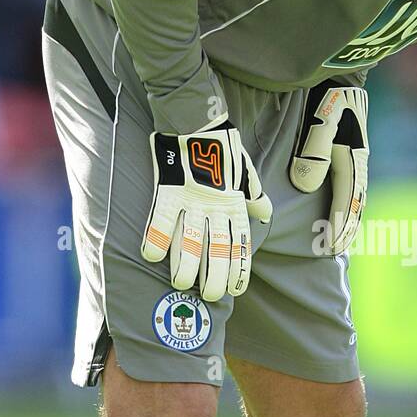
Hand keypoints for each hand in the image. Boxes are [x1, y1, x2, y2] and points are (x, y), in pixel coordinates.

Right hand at [141, 116, 271, 300]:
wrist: (198, 120)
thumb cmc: (223, 149)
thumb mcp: (245, 173)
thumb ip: (253, 197)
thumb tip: (265, 213)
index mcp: (234, 205)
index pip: (239, 244)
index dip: (238, 268)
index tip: (235, 290)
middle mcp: (215, 207)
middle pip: (216, 248)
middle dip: (214, 276)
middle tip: (209, 296)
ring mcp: (191, 200)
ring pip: (190, 240)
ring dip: (185, 265)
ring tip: (181, 283)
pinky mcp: (169, 191)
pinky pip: (161, 218)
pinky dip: (156, 237)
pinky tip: (151, 256)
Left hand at [289, 81, 367, 254]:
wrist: (339, 68)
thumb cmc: (327, 93)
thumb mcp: (322, 118)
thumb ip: (314, 150)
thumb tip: (306, 185)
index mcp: (352, 157)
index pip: (347, 199)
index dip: (340, 223)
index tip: (332, 246)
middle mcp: (357, 158)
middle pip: (356, 200)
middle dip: (347, 225)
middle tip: (334, 249)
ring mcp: (354, 153)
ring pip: (354, 192)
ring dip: (349, 215)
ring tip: (338, 235)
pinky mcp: (347, 146)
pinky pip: (349, 181)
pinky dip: (346, 199)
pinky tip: (337, 205)